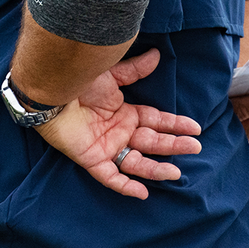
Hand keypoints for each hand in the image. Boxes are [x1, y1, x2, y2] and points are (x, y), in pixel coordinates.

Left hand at [32, 49, 201, 199]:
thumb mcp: (111, 75)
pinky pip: (111, 177)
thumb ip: (134, 70)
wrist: (52, 89)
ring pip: (137, 163)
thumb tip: (156, 56)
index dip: (175, 125)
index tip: (195, 128)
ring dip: (156, 169)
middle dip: (173, 145)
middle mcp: (119, 132)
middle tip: (194, 147)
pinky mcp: (92, 159)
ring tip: (175, 172)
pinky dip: (126, 186)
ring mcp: (106, 147)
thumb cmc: (79, 79)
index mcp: (125, 113)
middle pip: (152, 143)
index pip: (156, 122)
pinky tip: (142, 192)